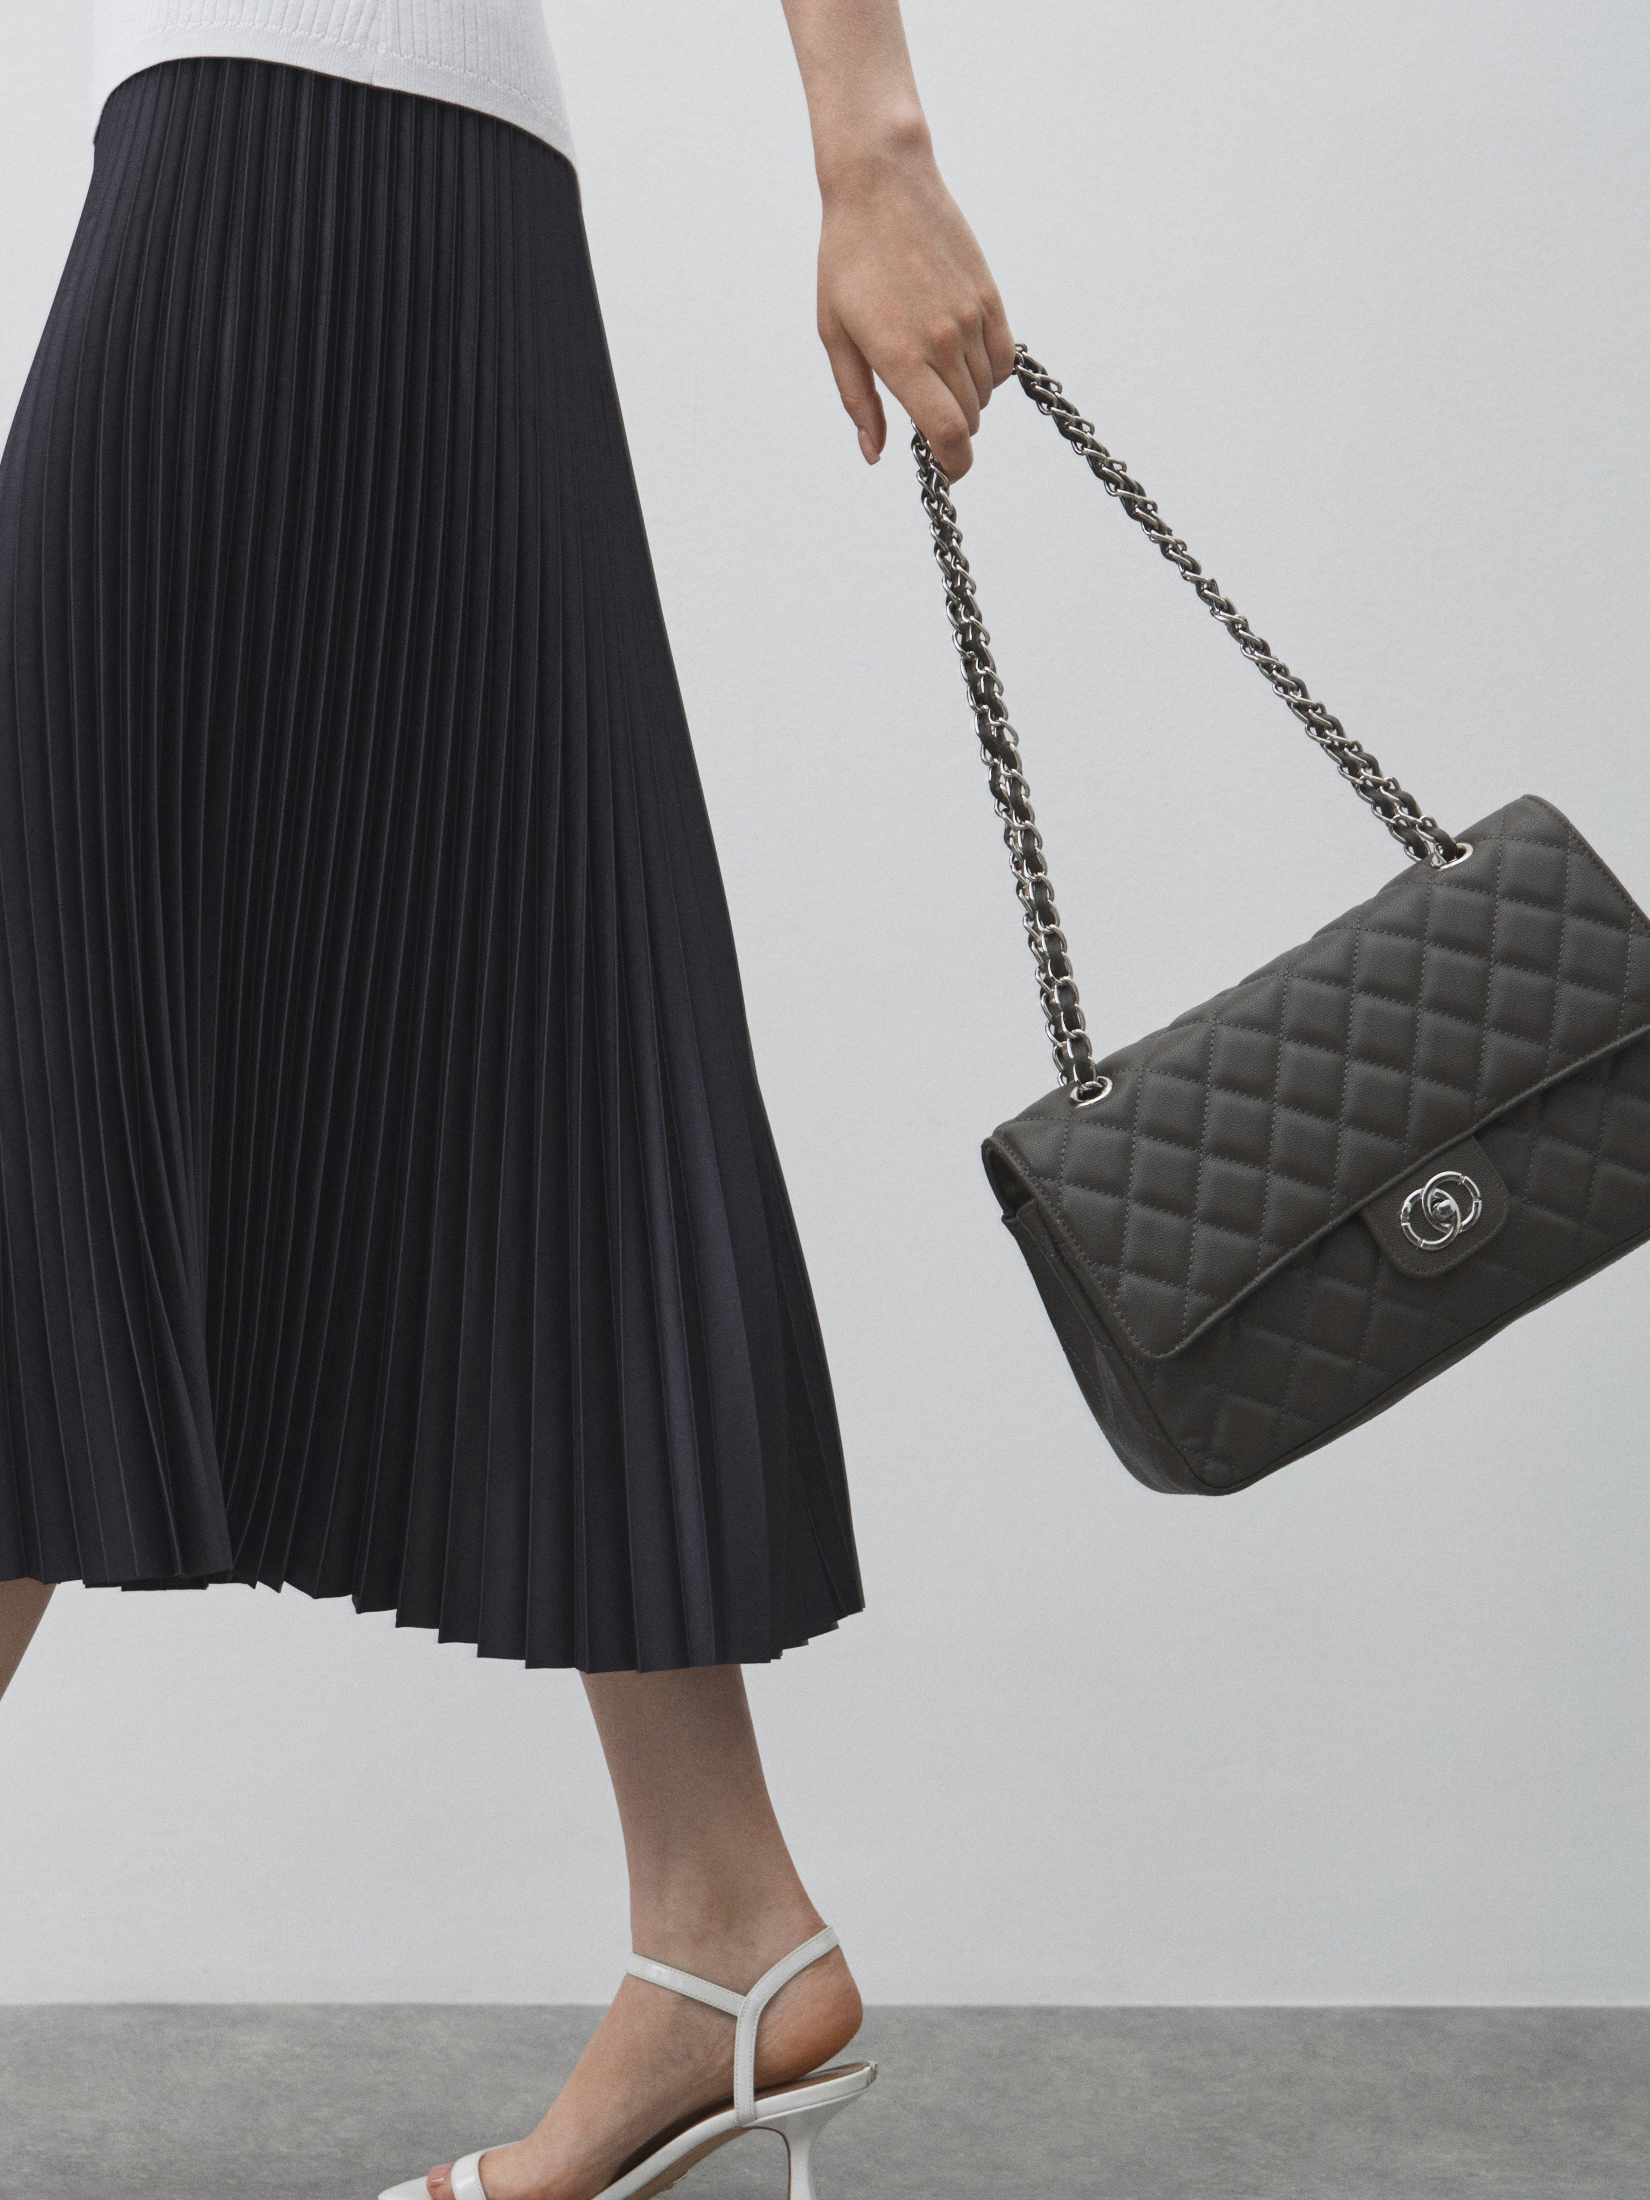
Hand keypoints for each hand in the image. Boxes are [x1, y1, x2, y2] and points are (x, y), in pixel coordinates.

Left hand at [815, 129, 1013, 480]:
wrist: (882, 185)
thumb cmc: (849, 259)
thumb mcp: (835, 335)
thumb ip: (858, 400)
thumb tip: (874, 452)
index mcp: (900, 356)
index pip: (947, 434)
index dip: (954, 464)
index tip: (947, 470)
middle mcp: (943, 342)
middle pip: (968, 419)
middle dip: (951, 430)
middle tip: (926, 412)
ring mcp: (971, 318)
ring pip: (987, 392)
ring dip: (967, 398)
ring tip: (935, 371)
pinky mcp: (990, 297)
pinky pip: (1004, 359)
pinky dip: (989, 371)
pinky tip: (962, 356)